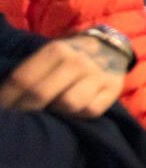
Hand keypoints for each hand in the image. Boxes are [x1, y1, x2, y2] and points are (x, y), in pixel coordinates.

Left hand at [0, 34, 126, 116]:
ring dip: (56, 112)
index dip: (7, 98)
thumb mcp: (51, 55)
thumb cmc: (70, 56)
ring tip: (50, 112)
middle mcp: (76, 61)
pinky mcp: (112, 88)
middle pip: (40, 94)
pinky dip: (78, 115)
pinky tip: (72, 111)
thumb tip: (6, 100)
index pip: (22, 79)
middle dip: (26, 110)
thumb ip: (32, 72)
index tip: (2, 109)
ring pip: (68, 105)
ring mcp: (96, 75)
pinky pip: (90, 111)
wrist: (110, 48)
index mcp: (56, 50)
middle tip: (20, 119)